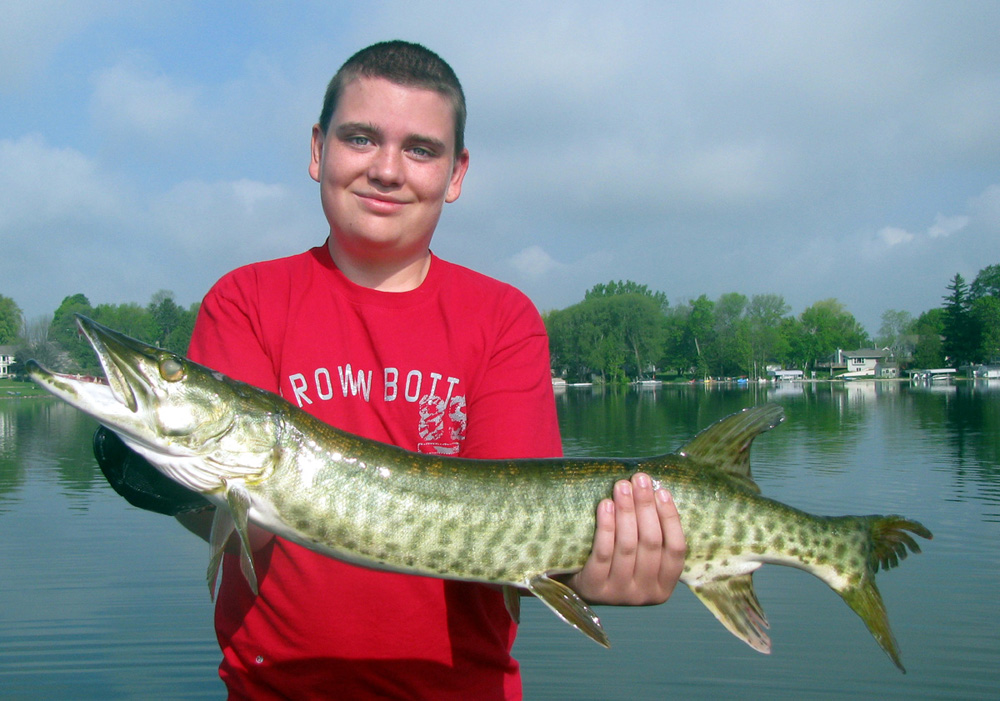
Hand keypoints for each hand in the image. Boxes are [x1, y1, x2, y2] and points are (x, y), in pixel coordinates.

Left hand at [566, 472, 685, 604]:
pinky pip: (603, 552)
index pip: (676, 549)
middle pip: (650, 542)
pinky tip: (606, 505)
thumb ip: (651, 536)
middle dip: (645, 506)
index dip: (670, 518)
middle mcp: (645, 593)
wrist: (578, 586)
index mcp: (663, 586)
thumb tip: (654, 491)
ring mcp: (620, 593)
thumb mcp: (640, 559)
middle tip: (639, 479)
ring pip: (627, 545)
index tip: (662, 491)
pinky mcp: (595, 587)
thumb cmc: (615, 563)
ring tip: (622, 486)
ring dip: (626, 511)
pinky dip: (606, 526)